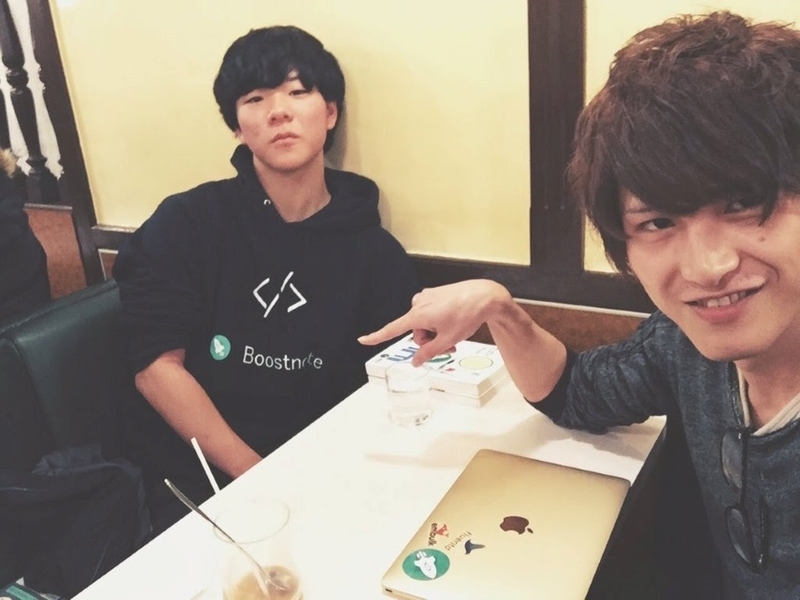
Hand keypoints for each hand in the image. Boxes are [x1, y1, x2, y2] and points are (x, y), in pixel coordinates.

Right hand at [358, 279, 511, 364]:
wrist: (484, 296)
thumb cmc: (467, 315)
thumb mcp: (448, 340)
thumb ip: (429, 353)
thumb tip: (415, 362)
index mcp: (418, 315)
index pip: (392, 329)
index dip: (376, 337)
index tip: (362, 340)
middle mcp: (418, 303)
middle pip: (415, 332)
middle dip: (429, 341)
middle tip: (449, 346)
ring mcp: (426, 297)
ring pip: (423, 324)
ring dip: (436, 332)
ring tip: (454, 334)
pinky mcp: (434, 294)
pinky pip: (430, 313)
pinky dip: (438, 322)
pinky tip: (453, 321)